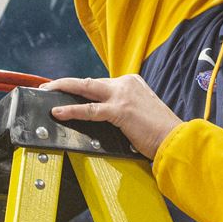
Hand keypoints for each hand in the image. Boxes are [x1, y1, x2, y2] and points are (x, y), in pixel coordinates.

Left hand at [39, 74, 181, 158]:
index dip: (80, 88)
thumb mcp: (140, 112)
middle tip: (48, 87)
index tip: (66, 91)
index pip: (99, 83)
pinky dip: (72, 111)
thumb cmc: (160, 132)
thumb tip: (101, 115)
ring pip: (85, 88)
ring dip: (63, 90)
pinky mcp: (120, 110)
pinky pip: (90, 109)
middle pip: (89, 81)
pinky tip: (59, 112)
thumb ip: (122, 109)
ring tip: (47, 93)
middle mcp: (126, 84)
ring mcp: (122, 95)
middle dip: (66, 84)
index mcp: (132, 83)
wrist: (176, 140)